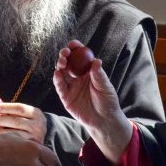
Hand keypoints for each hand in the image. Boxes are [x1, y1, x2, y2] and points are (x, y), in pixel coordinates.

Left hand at [0, 102, 46, 142]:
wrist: (43, 137)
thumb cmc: (29, 122)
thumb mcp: (26, 114)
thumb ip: (13, 111)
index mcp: (35, 113)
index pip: (20, 108)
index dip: (6, 107)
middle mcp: (37, 124)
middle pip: (16, 121)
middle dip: (1, 119)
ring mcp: (34, 136)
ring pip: (14, 132)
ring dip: (0, 130)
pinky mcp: (30, 146)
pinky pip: (15, 141)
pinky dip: (4, 138)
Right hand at [53, 39, 131, 162]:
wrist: (104, 121)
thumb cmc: (107, 102)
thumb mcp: (105, 87)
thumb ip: (99, 75)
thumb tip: (96, 61)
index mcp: (88, 71)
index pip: (80, 57)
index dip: (76, 49)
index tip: (73, 44)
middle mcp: (77, 77)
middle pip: (68, 62)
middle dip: (65, 55)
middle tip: (65, 53)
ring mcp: (71, 86)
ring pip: (62, 72)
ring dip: (60, 65)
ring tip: (62, 62)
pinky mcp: (66, 97)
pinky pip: (60, 87)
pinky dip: (57, 80)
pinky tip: (57, 74)